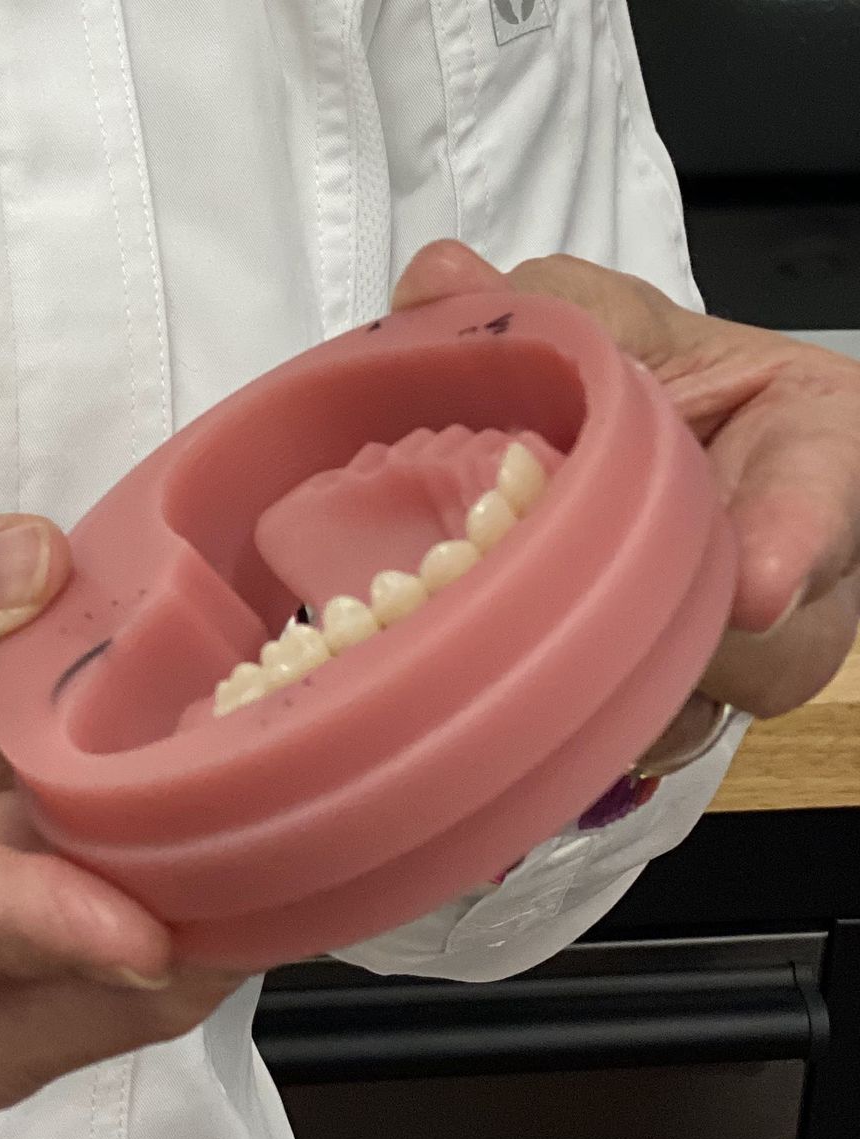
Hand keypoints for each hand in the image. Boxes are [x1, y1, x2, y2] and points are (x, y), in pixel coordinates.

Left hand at [393, 242, 859, 751]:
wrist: (633, 445)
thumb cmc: (639, 376)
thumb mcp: (598, 317)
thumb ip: (535, 304)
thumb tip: (438, 278)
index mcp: (815, 433)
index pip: (833, 489)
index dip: (800, 538)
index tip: (759, 588)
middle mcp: (809, 554)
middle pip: (777, 640)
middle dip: (678, 643)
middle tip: (581, 628)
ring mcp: (758, 644)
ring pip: (711, 706)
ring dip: (618, 694)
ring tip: (533, 657)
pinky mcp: (693, 699)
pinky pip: (656, 741)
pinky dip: (586, 730)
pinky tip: (522, 708)